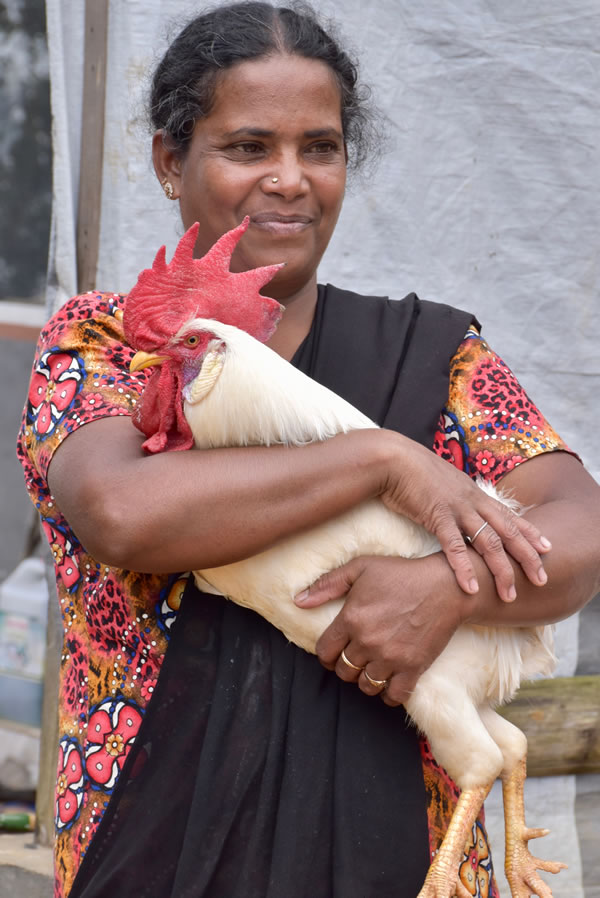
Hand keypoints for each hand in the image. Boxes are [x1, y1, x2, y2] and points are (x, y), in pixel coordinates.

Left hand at [297, 554, 465, 705]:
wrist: (445, 586)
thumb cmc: (402, 574)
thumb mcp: (362, 567)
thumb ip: (328, 584)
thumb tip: (298, 601)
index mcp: (351, 618)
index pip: (324, 652)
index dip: (326, 654)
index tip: (334, 651)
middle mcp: (368, 641)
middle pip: (344, 671)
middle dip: (345, 666)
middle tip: (355, 657)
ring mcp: (391, 657)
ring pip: (366, 685)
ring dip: (366, 679)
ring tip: (372, 668)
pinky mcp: (413, 667)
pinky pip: (393, 696)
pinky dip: (389, 694)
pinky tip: (390, 682)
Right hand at [378, 431, 550, 602]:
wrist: (393, 459)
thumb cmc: (412, 472)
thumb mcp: (443, 484)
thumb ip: (455, 498)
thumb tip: (459, 511)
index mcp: (474, 494)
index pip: (509, 515)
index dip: (530, 532)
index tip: (547, 548)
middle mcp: (473, 501)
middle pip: (508, 532)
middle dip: (527, 557)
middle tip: (541, 580)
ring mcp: (458, 508)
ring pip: (488, 542)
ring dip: (501, 570)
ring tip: (509, 594)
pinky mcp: (437, 515)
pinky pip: (455, 546)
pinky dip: (464, 568)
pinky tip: (471, 587)